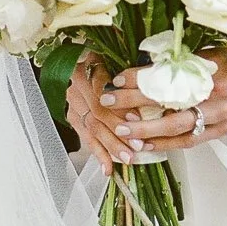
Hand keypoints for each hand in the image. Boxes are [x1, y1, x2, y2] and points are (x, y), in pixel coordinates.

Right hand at [65, 54, 151, 176]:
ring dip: (110, 145)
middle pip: (97, 111)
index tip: (136, 119)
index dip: (119, 106)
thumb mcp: (115, 57)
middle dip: (118, 131)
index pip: (102, 89)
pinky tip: (108, 168)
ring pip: (91, 126)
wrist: (78, 59)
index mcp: (88, 64)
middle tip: (137, 145)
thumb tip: (153, 90)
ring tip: (127, 158)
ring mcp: (73, 101)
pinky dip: (98, 153)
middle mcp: (77, 84)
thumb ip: (129, 73)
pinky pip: (85, 137)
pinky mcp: (73, 116)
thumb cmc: (105, 57)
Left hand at [101, 43, 226, 150]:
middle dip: (133, 103)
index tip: (116, 78)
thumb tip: (151, 59)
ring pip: (176, 127)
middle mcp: (214, 94)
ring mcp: (220, 116)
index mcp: (210, 69)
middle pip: (165, 102)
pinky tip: (146, 144)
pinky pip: (191, 140)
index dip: (139, 78)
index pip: (166, 75)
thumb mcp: (216, 47)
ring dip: (146, 129)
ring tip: (121, 130)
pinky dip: (167, 144)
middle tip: (106, 103)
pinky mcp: (224, 130)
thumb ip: (187, 55)